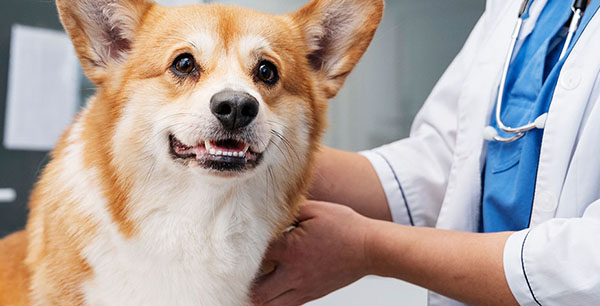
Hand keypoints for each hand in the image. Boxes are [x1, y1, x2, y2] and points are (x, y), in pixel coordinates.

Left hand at [251, 200, 373, 305]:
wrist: (371, 248)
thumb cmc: (346, 227)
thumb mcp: (315, 209)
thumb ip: (288, 210)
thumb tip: (269, 208)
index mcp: (292, 249)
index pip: (254, 255)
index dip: (244, 249)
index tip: (242, 241)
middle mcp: (294, 273)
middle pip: (257, 290)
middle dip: (244, 281)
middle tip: (241, 268)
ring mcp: (303, 288)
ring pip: (269, 304)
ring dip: (258, 294)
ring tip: (253, 281)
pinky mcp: (311, 294)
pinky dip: (274, 300)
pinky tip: (271, 288)